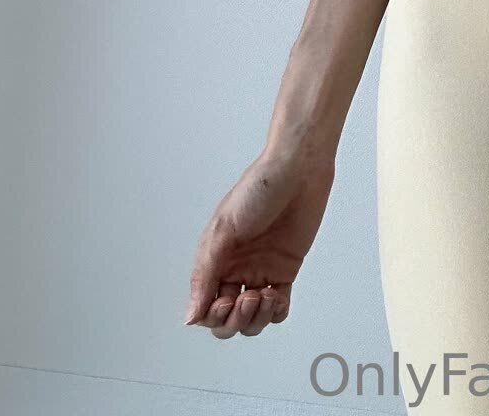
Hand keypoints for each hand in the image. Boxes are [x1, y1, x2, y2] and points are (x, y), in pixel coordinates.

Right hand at [185, 144, 334, 337]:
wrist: (298, 170)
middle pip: (226, 319)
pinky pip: (278, 307)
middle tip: (248, 298)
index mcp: (215, 259)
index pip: (204, 307)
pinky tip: (277, 297)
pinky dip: (276, 312)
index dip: (212, 315)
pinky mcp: (285, 270)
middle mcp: (235, 268)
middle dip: (234, 319)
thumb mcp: (223, 230)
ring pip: (252, 318)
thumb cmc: (258, 188)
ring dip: (256, 318)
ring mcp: (260, 270)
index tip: (225, 301)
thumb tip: (190, 318)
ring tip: (265, 295)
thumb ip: (206, 275)